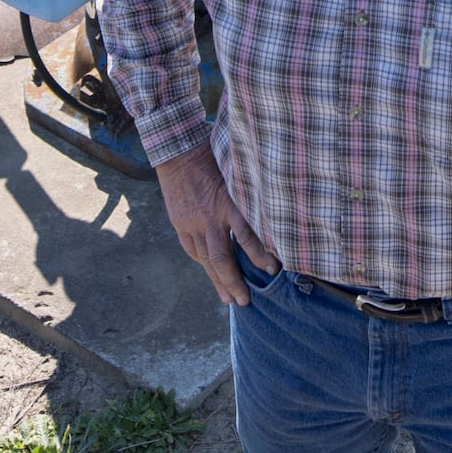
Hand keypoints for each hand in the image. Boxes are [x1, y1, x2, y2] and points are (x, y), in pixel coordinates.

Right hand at [157, 145, 275, 305]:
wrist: (178, 151)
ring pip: (206, 260)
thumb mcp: (237, 173)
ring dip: (218, 281)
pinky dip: (204, 263)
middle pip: (223, 258)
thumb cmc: (214, 157)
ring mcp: (192, 224)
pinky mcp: (180, 224)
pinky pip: (192, 250)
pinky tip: (211, 274)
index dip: (260, 255)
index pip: (247, 236)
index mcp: (227, 203)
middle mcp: (209, 218)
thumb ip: (251, 194)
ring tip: (227, 299)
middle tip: (244, 301)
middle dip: (234, 282)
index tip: (273, 269)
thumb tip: (272, 213)